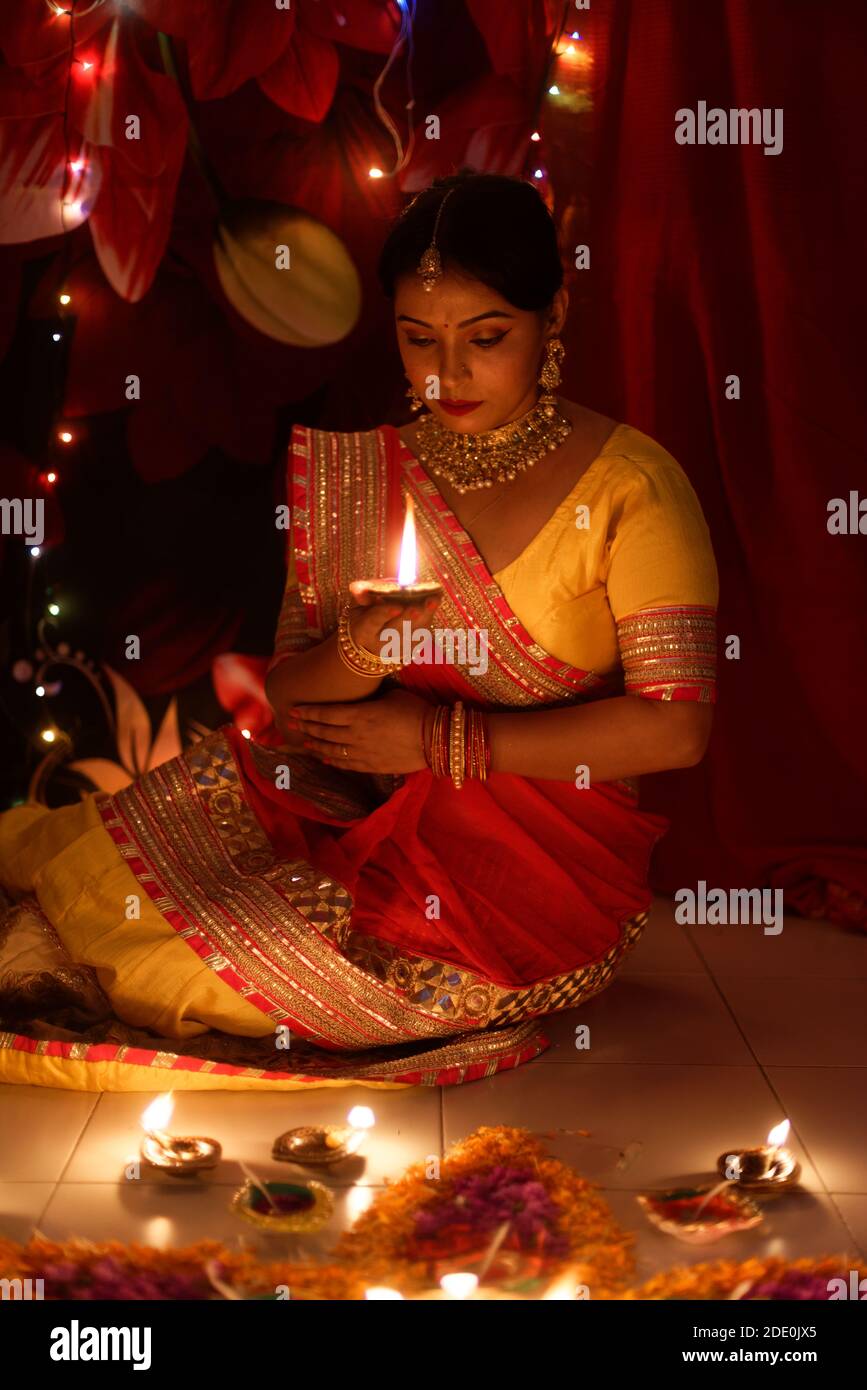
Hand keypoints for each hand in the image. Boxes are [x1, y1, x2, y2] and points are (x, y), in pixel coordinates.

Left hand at [285, 688, 430, 773]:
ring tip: (304, 741)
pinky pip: (346, 764)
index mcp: (359, 714)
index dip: (308, 712)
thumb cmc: (415, 711)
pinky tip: (324, 759)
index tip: (294, 709)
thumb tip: (361, 695)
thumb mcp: (391, 695)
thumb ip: (370, 698)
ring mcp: (362, 752)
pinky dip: (332, 761)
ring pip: (331, 750)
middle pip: (324, 731)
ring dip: (315, 745)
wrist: (435, 739)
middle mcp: (355, 734)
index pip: (326, 713)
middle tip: (290, 723)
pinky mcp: (371, 766)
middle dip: (305, 727)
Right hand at [347, 586, 441, 658]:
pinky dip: (428, 618)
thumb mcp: (357, 604)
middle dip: (409, 616)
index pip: (373, 622)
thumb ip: (361, 593)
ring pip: (413, 634)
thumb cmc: (365, 616)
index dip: (384, 614)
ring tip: (434, 600)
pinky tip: (434, 601)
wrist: (370, 643)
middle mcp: (381, 644)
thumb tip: (367, 593)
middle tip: (420, 605)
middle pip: (397, 630)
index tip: (397, 606)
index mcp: (363, 631)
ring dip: (425, 616)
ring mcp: (398, 649)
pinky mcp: (412, 649)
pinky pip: (422, 634)